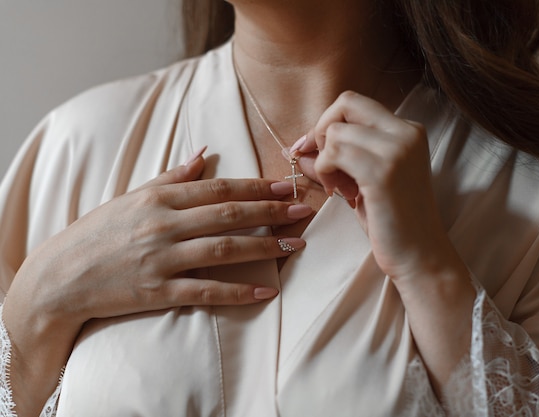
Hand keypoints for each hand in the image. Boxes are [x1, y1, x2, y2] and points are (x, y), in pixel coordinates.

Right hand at [5, 151, 309, 330]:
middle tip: (303, 210)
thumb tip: (205, 153)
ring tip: (296, 244)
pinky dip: (238, 291)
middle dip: (270, 212)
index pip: (219, 188)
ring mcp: (162, 258)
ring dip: (264, 247)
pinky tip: (266, 291)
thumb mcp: (134, 195)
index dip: (256, 187)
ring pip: (223, 249)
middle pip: (228, 214)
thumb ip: (173, 175)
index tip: (286, 186)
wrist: (62, 275)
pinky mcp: (158, 290)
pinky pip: (205, 290)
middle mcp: (164, 224)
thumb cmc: (101, 231)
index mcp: (160, 197)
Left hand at [293, 91, 464, 282]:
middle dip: (323, 132)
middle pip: (346, 103)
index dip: (329, 122)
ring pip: (336, 132)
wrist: (419, 255)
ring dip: (325, 160)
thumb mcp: (363, 182)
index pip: (355, 104)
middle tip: (326, 166)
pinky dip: (326, 172)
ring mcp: (397, 150)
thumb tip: (297, 148)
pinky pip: (334, 154)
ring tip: (339, 188)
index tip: (315, 150)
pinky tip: (339, 194)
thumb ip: (336, 160)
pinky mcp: (383, 172)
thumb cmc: (392, 220)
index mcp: (408, 131)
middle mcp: (406, 133)